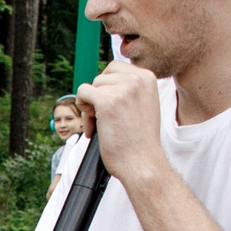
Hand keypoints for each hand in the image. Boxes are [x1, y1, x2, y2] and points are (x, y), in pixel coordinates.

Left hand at [76, 57, 164, 188]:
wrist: (142, 162)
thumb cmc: (139, 140)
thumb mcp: (142, 104)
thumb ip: (129, 89)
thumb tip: (106, 79)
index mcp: (147, 77)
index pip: (116, 67)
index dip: (107, 87)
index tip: (112, 108)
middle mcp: (137, 78)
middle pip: (102, 75)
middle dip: (98, 94)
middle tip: (103, 117)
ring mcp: (123, 89)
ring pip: (92, 85)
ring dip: (90, 106)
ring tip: (101, 125)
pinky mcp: (107, 101)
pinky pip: (82, 92)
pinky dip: (82, 110)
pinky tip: (93, 127)